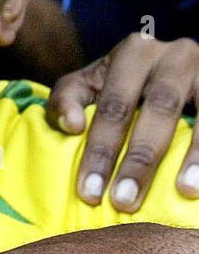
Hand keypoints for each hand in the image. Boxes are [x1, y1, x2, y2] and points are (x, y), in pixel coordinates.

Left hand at [48, 34, 198, 210]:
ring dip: (194, 155)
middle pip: (158, 111)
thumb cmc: (121, 81)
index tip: (89, 192)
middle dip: (140, 160)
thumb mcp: (88, 83)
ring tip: (184, 190)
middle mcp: (174, 55)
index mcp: (133, 52)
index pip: (114, 107)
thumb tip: (72, 125)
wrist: (170, 62)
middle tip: (125, 201)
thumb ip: (67, 100)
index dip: (100, 151)